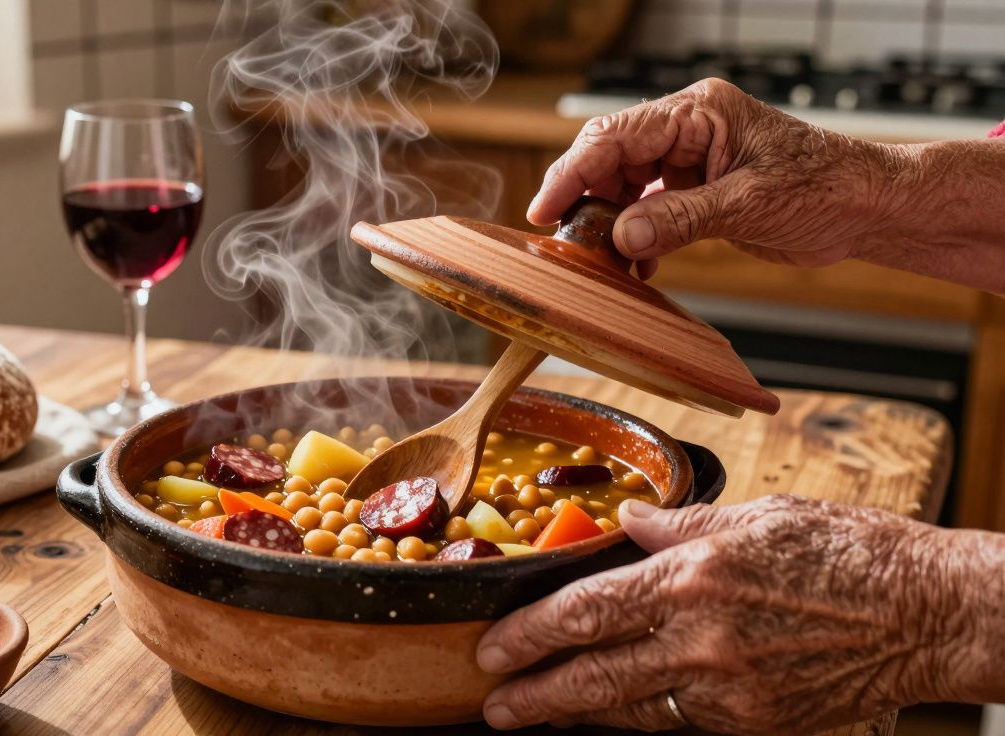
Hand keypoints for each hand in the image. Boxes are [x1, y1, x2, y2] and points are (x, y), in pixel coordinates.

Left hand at [476, 495, 988, 733]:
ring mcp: (732, 688)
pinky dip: (639, 721)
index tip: (494, 646)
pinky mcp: (758, 722)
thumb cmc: (849, 553)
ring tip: (534, 715)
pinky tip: (611, 717)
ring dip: (576, 714)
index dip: (532, 633)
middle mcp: (706, 637)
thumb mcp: (759, 516)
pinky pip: (681, 724)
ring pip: (632, 710)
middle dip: (535, 693)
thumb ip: (681, 524)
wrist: (928, 613)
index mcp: (697, 574)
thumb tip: (627, 521)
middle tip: (494, 703)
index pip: (589, 609)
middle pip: (597, 675)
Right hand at [530, 78, 897, 274]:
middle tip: (567, 241)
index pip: (616, 136)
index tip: (545, 211)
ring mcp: (691, 160)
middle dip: (586, 198)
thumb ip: (680, 218)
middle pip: (611, 158)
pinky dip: (637, 237)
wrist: (868, 208)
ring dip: (612, 223)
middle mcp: (689, 130)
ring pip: (625, 186)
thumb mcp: (748, 205)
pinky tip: (639, 264)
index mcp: (699, 113)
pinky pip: (648, 209)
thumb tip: (621, 235)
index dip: (573, 173)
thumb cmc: (826, 187)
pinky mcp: (697, 191)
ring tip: (605, 259)